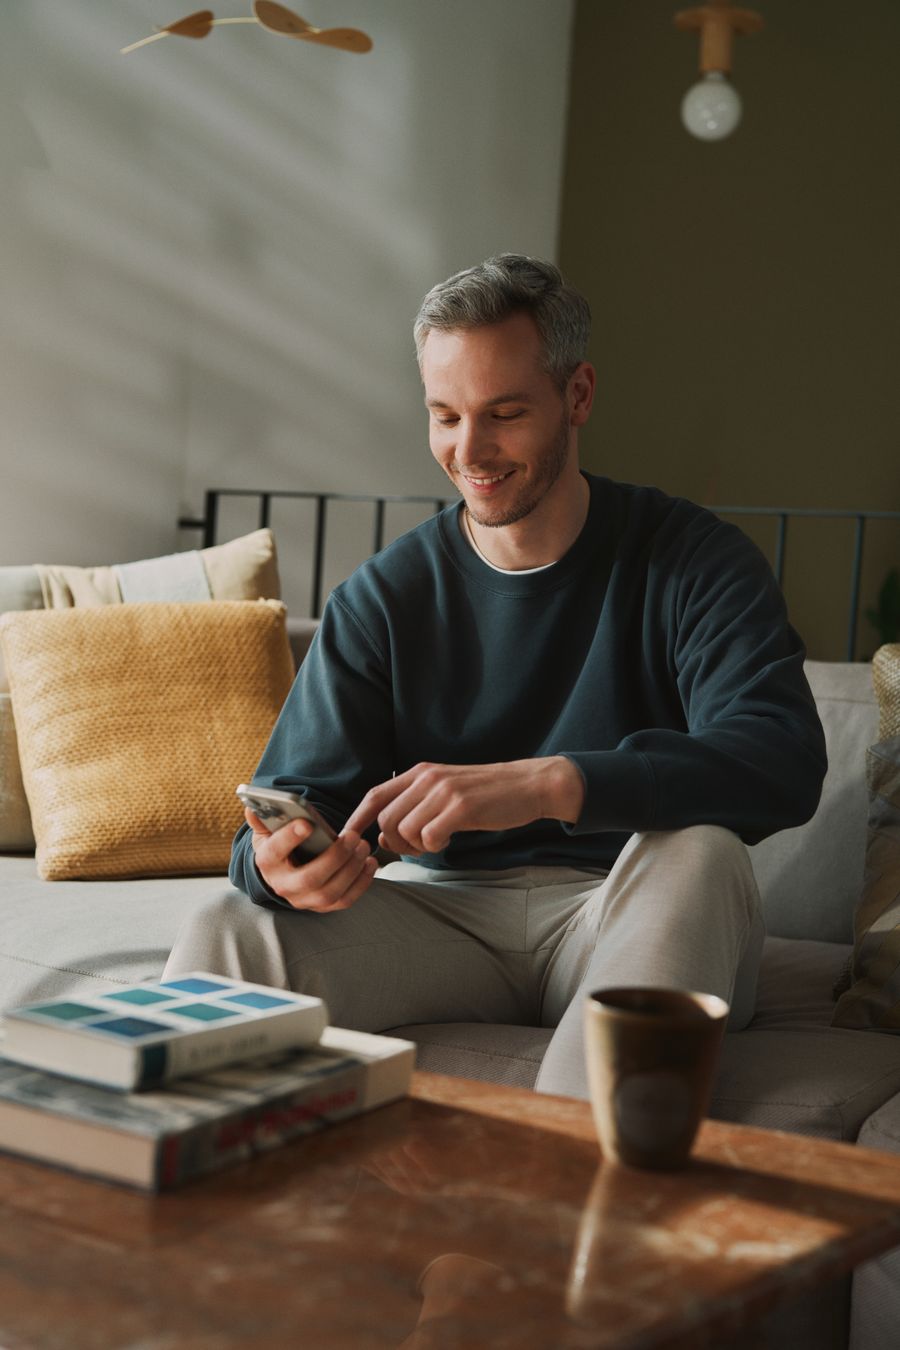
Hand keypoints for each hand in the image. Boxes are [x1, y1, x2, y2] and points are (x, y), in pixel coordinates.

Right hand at [244, 809, 378, 912]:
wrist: (285, 871)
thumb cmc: (279, 845)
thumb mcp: (267, 830)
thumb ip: (262, 818)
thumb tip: (252, 808)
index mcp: (268, 862)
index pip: (275, 852)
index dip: (290, 838)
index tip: (307, 823)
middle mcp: (284, 886)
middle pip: (309, 878)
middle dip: (334, 857)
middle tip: (353, 836)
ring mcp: (304, 900)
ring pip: (330, 892)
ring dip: (351, 869)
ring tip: (363, 846)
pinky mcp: (323, 906)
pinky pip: (345, 900)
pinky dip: (361, 883)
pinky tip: (370, 863)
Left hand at [344, 757, 584, 856]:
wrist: (527, 785)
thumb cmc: (485, 794)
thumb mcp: (444, 791)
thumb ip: (413, 808)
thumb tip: (381, 837)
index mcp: (419, 773)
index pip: (374, 795)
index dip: (356, 819)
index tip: (348, 839)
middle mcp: (427, 778)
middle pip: (386, 819)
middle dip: (393, 843)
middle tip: (416, 847)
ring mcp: (444, 791)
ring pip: (404, 830)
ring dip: (415, 846)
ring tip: (434, 842)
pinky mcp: (461, 807)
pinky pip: (429, 837)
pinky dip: (434, 846)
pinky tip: (448, 839)